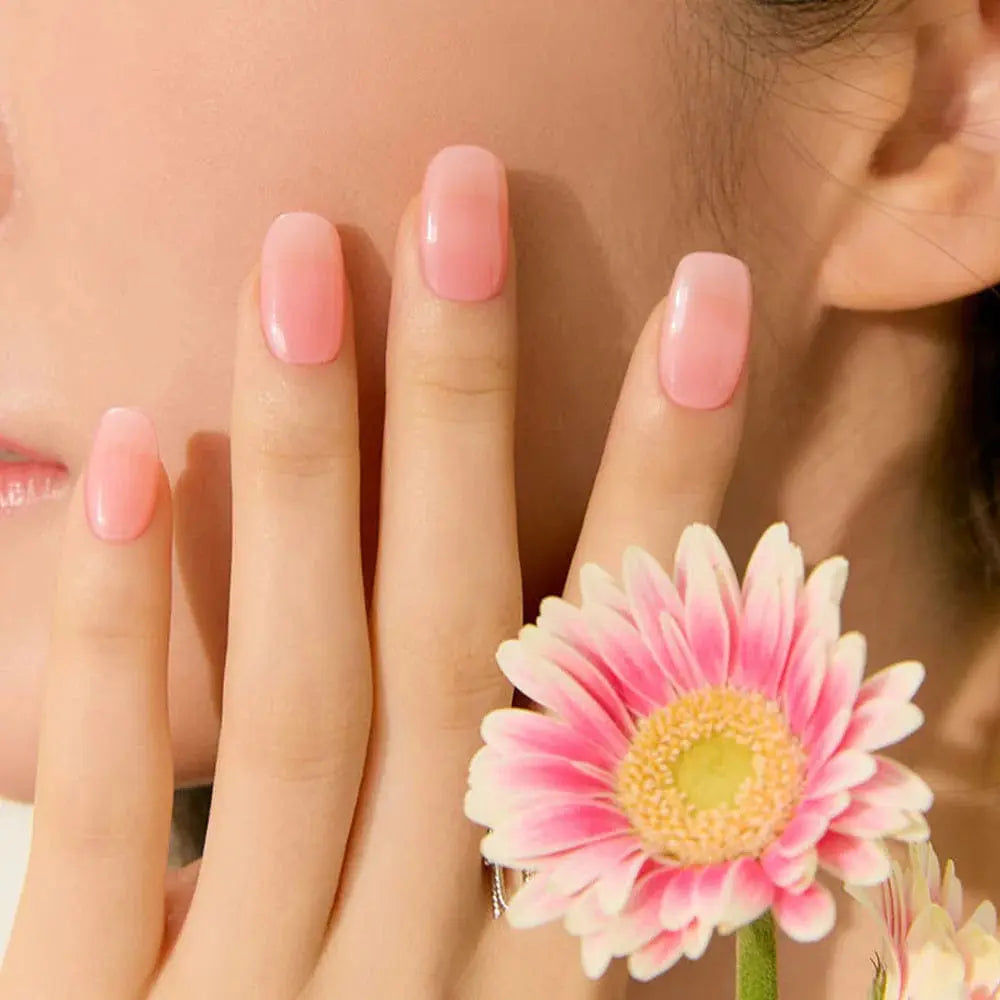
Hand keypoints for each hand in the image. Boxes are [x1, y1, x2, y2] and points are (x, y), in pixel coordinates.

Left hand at [0, 146, 749, 998]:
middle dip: (481, 404)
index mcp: (544, 978)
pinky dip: (113, 633)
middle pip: (466, 643)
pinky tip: (124, 452)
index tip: (709, 316)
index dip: (679, 494)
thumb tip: (620, 683)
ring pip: (300, 697)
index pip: (632, 693)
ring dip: (306, 461)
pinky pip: (91, 824)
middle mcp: (418, 982)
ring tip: (300, 261)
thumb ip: (569, 880)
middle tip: (464, 197)